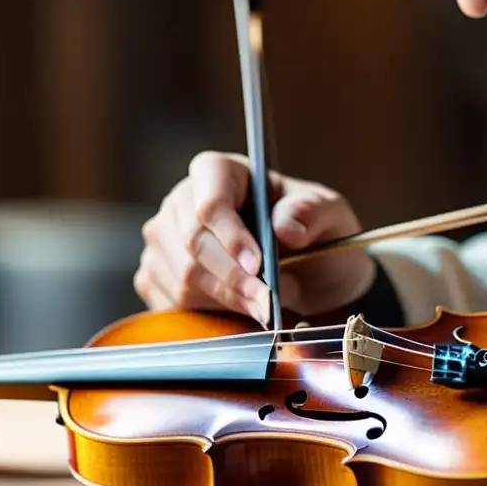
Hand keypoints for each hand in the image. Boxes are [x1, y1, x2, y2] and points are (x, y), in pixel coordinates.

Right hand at [134, 151, 375, 325]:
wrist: (307, 271)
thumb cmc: (314, 233)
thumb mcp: (330, 214)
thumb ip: (311, 212)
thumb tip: (286, 227)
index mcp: (220, 171)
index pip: (209, 201)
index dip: (230, 235)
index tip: (258, 265)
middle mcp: (181, 200)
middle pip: (192, 243)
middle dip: (234, 279)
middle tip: (269, 303)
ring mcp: (164, 238)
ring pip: (182, 277)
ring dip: (227, 300)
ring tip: (265, 307)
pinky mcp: (156, 273)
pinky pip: (172, 301)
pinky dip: (208, 314)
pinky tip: (239, 310)